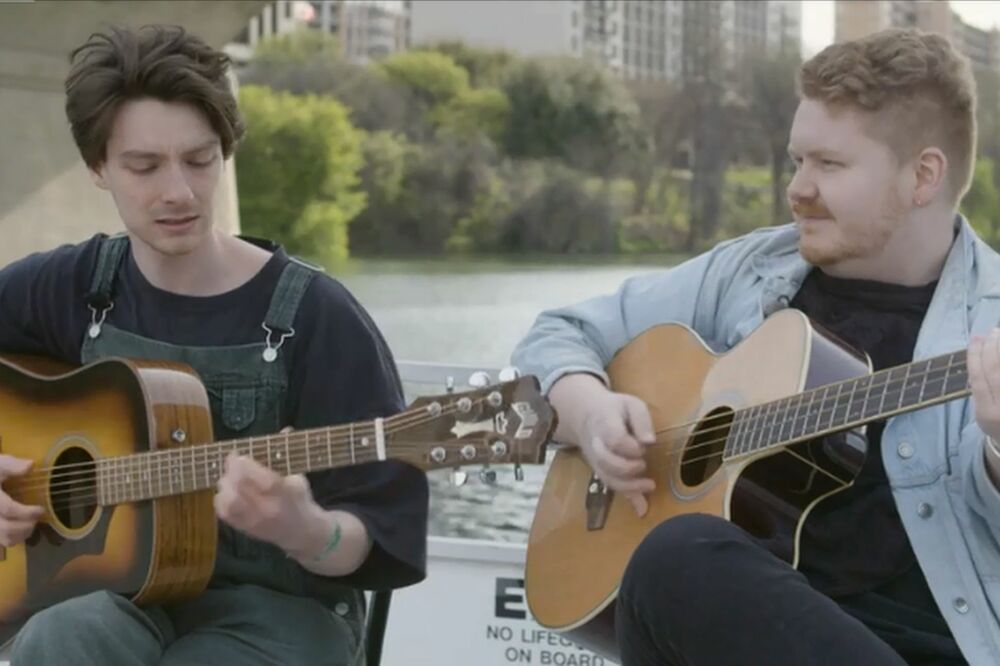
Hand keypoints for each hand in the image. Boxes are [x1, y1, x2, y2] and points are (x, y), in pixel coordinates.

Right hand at [0, 455, 43, 546]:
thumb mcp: (0, 464)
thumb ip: (12, 465)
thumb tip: (30, 465)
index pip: (8, 509)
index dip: (26, 512)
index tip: (41, 509)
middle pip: (6, 528)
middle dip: (26, 524)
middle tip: (37, 516)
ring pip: (5, 538)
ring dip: (23, 532)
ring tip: (32, 522)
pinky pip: (4, 541)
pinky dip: (16, 537)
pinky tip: (24, 527)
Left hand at [214, 453, 321, 552]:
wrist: (300, 532)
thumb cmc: (299, 500)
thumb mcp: (299, 477)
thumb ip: (288, 455)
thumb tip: (285, 430)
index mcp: (286, 494)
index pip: (264, 480)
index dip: (246, 466)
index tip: (239, 455)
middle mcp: (270, 509)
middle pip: (243, 489)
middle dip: (232, 471)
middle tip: (231, 461)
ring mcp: (255, 521)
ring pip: (231, 502)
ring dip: (225, 484)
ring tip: (228, 476)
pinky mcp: (244, 528)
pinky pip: (225, 513)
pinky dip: (220, 499)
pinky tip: (226, 491)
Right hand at [576, 390, 656, 516]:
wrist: (586, 415)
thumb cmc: (615, 409)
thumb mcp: (631, 404)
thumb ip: (641, 420)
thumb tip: (650, 441)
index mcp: (604, 423)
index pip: (614, 439)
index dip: (630, 447)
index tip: (644, 446)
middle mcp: (596, 444)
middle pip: (606, 461)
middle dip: (627, 468)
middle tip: (644, 464)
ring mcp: (596, 460)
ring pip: (607, 477)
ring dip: (629, 486)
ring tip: (650, 485)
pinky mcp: (601, 471)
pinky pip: (611, 485)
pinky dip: (627, 497)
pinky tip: (643, 507)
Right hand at [969, 329, 999, 442]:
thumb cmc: (998, 423)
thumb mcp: (983, 411)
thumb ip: (982, 389)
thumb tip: (980, 355)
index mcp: (987, 413)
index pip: (979, 380)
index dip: (975, 357)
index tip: (975, 338)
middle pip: (996, 374)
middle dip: (992, 350)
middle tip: (992, 332)